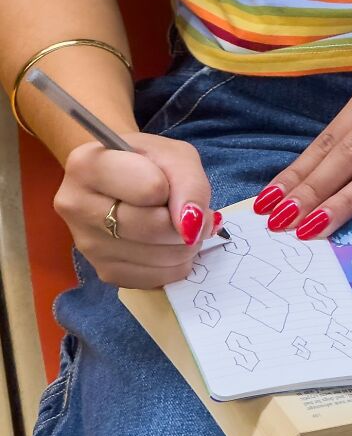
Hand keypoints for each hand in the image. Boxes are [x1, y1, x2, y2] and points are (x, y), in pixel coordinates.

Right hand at [54, 132, 220, 287]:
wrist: (122, 179)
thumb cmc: (148, 162)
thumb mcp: (175, 156)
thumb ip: (189, 184)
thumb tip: (191, 228)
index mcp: (86, 165)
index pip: (151, 189)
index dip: (173, 189)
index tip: (167, 184)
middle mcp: (76, 206)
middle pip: (153, 228)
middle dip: (185, 223)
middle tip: (190, 213)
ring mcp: (86, 244)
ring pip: (156, 257)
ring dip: (185, 246)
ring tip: (180, 227)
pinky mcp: (102, 271)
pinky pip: (154, 279)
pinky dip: (175, 265)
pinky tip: (169, 246)